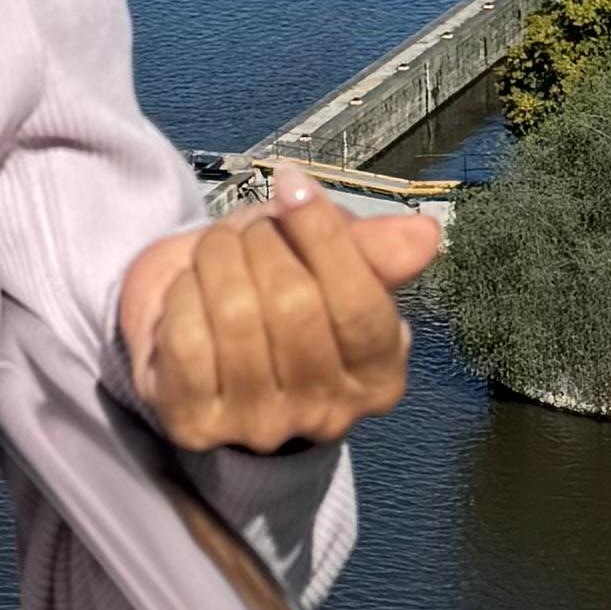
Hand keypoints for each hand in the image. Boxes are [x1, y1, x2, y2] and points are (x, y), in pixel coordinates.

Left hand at [116, 171, 440, 453]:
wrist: (203, 344)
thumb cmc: (277, 291)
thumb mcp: (329, 262)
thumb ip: (374, 250)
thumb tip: (426, 234)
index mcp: (378, 375)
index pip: (358, 303)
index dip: (321, 232)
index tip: (291, 184)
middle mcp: (326, 413)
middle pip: (294, 305)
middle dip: (262, 241)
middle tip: (251, 228)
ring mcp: (260, 425)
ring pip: (236, 317)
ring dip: (218, 257)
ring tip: (219, 247)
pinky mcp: (196, 424)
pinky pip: (186, 341)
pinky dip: (184, 294)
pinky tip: (190, 288)